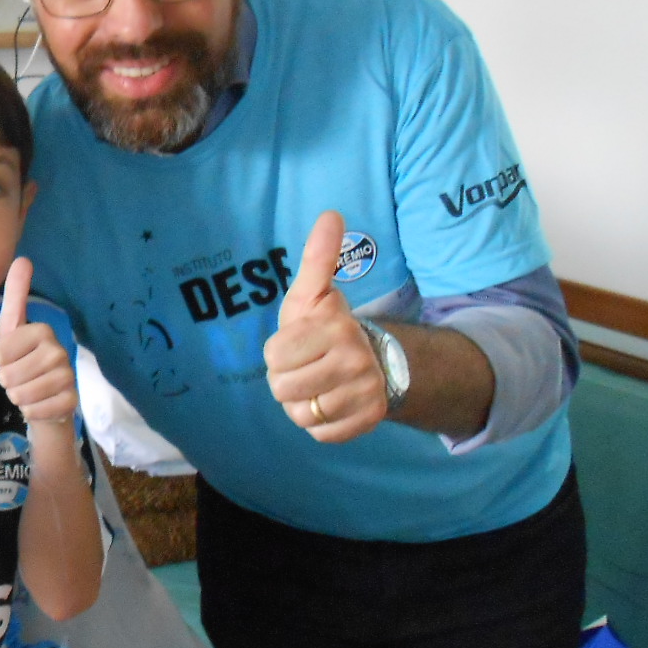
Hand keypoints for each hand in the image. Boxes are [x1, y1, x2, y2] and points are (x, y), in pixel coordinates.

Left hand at [0, 257, 77, 424]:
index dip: (0, 359)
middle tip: (20, 377)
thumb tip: (23, 258)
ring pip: (21, 395)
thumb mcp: (12, 328)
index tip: (10, 357)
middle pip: (9, 376)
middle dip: (7, 381)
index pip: (1, 351)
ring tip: (29, 390)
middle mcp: (58, 351)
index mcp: (42, 330)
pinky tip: (39, 404)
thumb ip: (16, 295)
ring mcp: (67, 377)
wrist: (47, 397)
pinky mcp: (70, 402)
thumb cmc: (25, 359)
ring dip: (18, 397)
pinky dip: (31, 411)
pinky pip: (35, 411)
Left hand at [263, 211, 387, 441]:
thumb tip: (331, 213)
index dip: (278, 353)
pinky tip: (330, 402)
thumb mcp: (314, 293)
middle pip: (282, 389)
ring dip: (301, 403)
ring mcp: (365, 392)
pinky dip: (320, 423)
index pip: (274, 356)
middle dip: (286, 380)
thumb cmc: (326, 326)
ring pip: (301, 414)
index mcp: (336, 327)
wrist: (374, 360)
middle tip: (305, 366)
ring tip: (316, 384)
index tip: (296, 344)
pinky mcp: (369, 419)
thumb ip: (318, 257)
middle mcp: (355, 360)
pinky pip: (322, 434)